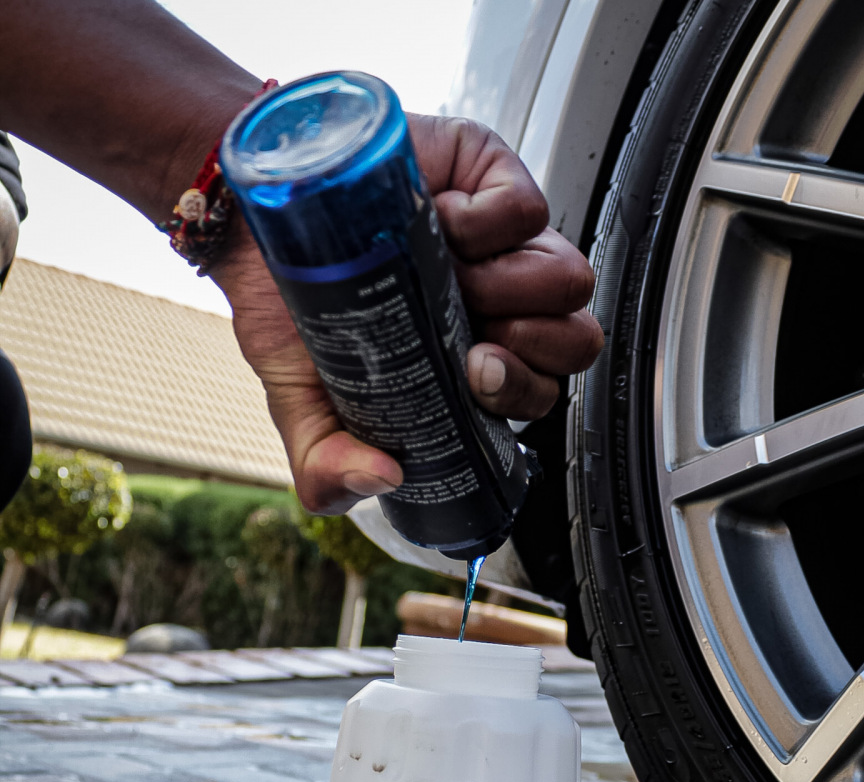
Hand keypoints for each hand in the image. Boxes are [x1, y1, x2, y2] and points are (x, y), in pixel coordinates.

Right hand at [212, 114, 603, 514]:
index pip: (541, 390)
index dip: (521, 392)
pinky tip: (440, 225)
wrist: (248, 225)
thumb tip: (381, 480)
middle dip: (532, 352)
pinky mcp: (489, 178)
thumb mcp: (299, 405)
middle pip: (574, 341)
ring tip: (451, 280)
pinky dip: (493, 222)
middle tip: (469, 342)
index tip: (468, 379)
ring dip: (515, 289)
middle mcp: (497, 305)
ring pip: (568, 279)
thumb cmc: (288, 308)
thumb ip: (326, 466)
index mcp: (471, 360)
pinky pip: (529, 208)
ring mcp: (500, 243)